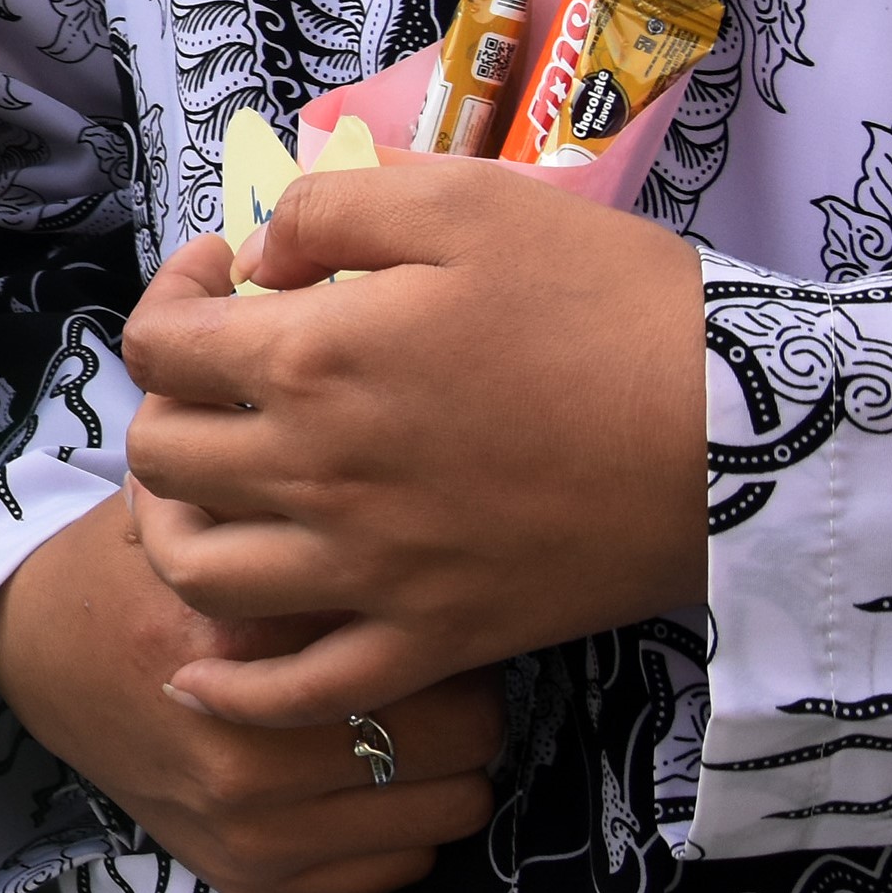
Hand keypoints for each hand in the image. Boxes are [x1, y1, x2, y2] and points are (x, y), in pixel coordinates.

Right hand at [0, 486, 500, 892]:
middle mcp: (242, 750)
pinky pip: (405, 865)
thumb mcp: (196, 516)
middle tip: (428, 657)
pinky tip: (358, 769)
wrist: (36, 651)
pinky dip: (399, 819)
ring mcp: (248, 826)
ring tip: (401, 713)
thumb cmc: (134, 572)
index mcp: (232, 642)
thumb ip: (289, 515)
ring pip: (454, 808)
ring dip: (442, 761)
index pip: (420, 644)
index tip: (425, 595)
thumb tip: (416, 510)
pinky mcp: (252, 877)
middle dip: (461, 689)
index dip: (441, 611)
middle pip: (465, 733)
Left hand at [122, 161, 706, 723]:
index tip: (222, 280)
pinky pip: (299, 691)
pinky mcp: (430, 639)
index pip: (158, 344)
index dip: (169, 296)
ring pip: (197, 574)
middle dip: (165, 405)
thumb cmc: (601, 302)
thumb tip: (257, 254)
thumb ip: (329, 208)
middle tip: (218, 382)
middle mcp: (315, 472)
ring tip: (206, 496)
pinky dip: (235, 686)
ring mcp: (368, 570)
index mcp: (308, 359)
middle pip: (160, 457)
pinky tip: (203, 669)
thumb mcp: (460, 201)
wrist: (733, 433)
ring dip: (172, 530)